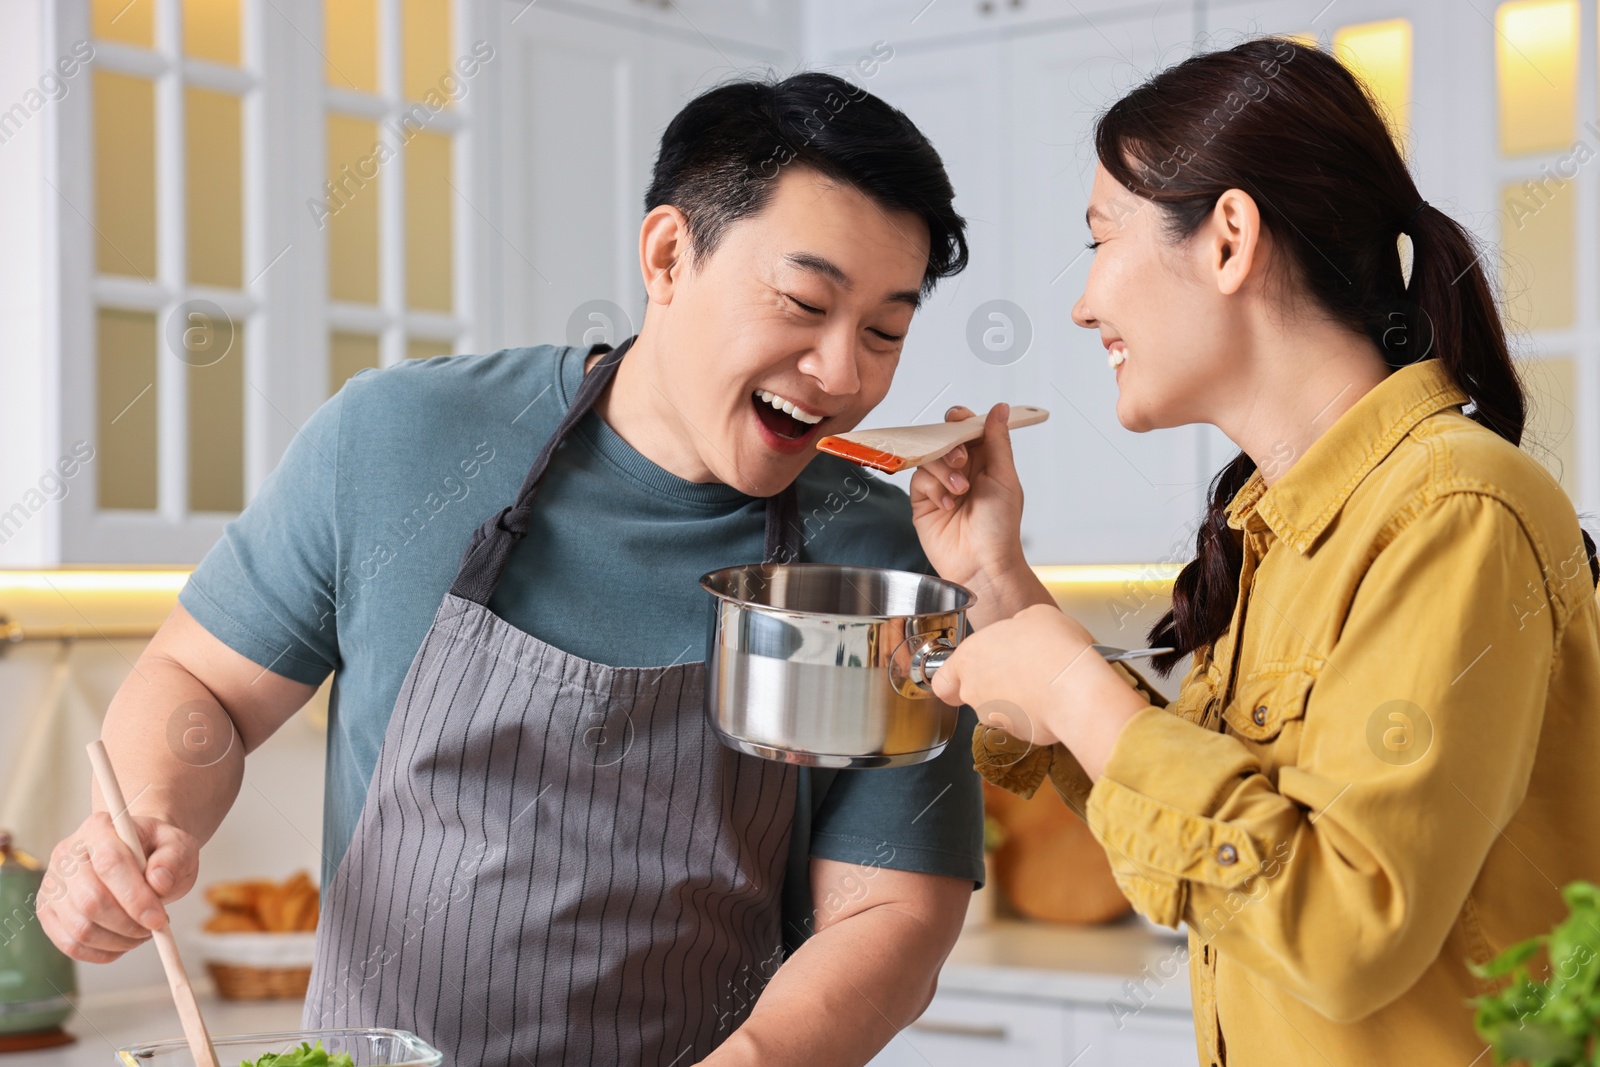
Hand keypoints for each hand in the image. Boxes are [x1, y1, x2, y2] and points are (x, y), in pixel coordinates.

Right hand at [38, 811, 198, 962]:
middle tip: (154, 927)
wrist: (138, 854)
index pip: (110, 864)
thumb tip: (158, 882)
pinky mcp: (48, 910)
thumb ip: (174, 858)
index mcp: (99, 828)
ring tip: (142, 932)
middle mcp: (67, 854)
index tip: (159, 919)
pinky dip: (101, 952)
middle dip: (128, 924)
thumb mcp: (178, 845)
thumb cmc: (157, 850)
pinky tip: (123, 942)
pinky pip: (70, 944)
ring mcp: (52, 883)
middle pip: (91, 901)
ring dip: (118, 941)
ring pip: (80, 928)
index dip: (136, 897)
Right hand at [909, 404, 1029, 604]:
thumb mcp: (1004, 478)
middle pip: (944, 438)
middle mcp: (961, 470)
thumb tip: (999, 409)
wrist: (981, 563)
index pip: (968, 429)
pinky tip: (947, 505)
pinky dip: (934, 488)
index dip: (962, 421)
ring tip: (959, 491)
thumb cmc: (1000, 527)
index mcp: (985, 461)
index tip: (960, 420)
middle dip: (950, 445)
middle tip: (961, 461)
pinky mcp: (924, 500)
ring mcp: (941, 484)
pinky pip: (919, 479)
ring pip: (930, 456)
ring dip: (944, 470)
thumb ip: (997, 441)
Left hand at [932, 604, 1147, 777]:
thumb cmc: (1053, 650)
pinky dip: (1033, 713)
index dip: (952, 678)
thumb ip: (1016, 626)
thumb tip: (1022, 631)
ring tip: (1041, 682)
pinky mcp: (1018, 734)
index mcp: (970, 657)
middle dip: (992, 684)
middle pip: (973, 693)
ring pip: (997, 710)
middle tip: (1017, 670)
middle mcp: (975, 690)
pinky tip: (1052, 698)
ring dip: (1014, 699)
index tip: (964, 672)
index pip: (942, 679)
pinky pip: (1022, 722)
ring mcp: (995, 716)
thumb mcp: (1035, 616)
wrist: (1076, 690)